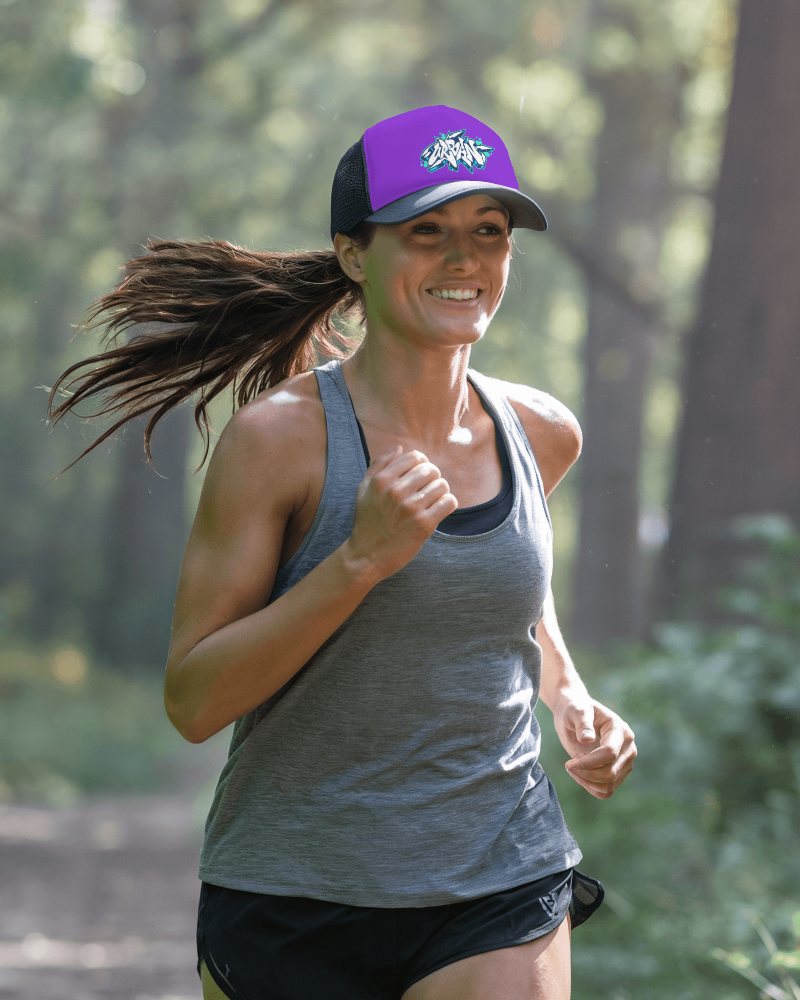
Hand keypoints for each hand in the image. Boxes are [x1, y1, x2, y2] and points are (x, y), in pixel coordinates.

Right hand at [346, 445, 458, 580]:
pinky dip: (447, 505)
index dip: (421, 464)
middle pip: (431, 470)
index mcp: (382, 480)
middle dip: (432, 479)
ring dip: (441, 493)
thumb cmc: (367, 522)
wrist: (367, 556)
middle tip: (427, 491)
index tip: (419, 477)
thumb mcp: (364, 490)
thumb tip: (399, 448)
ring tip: (432, 502)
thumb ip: (378, 466)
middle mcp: (396, 491)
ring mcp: (411, 508)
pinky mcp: (424, 525)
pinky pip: (449, 502)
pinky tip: (438, 511)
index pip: (415, 457)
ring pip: (442, 485)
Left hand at [551, 691, 636, 798]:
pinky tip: (580, 774)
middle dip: (585, 773)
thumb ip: (582, 723)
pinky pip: (606, 791)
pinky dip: (590, 787)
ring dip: (586, 781)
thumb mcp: (575, 711)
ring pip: (609, 785)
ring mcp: (625, 762)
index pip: (609, 753)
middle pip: (610, 773)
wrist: (576, 714)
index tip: (569, 763)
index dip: (588, 762)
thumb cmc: (575, 710)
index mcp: (620, 730)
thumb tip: (588, 739)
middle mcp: (628, 747)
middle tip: (568, 765)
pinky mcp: (619, 773)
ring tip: (573, 767)